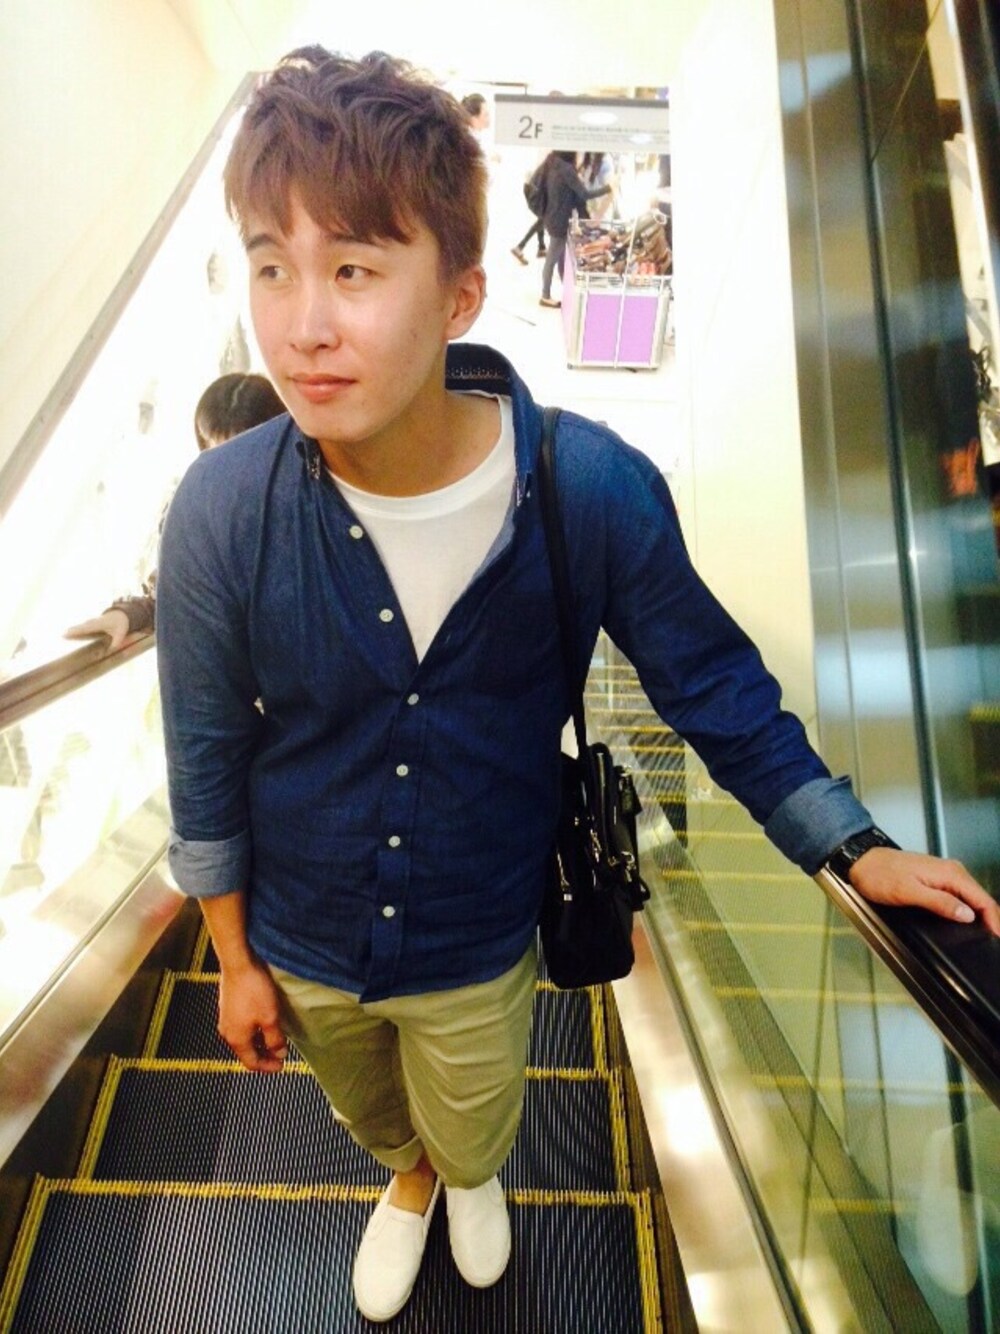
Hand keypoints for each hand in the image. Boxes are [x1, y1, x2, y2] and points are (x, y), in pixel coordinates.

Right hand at [65, 609, 129, 650]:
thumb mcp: (121, 633)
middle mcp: (94, 623)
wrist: (121, 614)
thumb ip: (117, 641)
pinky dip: (76, 630)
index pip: (88, 628)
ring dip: (73, 631)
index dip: (79, 630)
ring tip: (64, 635)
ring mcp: (92, 623)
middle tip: (63, 635)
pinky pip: (82, 628)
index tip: (71, 632)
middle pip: (82, 627)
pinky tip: (69, 633)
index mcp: (100, 624)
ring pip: (81, 627)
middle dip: (73, 631)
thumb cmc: (121, 624)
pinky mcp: (91, 624)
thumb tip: (112, 650)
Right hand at [218, 961, 288, 1070]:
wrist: (238, 964)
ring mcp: (226, 1019)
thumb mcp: (270, 1018)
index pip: (251, 1063)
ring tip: (274, 1039)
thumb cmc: (253, 990)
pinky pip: (240, 1027)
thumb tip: (279, 1053)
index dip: (267, 1067)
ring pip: (243, 1039)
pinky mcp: (228, 1007)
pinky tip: (263, 1023)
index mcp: (237, 1039)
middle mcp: (228, 1032)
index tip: (280, 1065)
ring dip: (259, 1042)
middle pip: (246, 1052)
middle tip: (279, 1054)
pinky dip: (253, 1031)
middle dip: (264, 1055)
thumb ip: (275, 1039)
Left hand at [849, 848, 999, 935]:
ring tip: (988, 933)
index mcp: (950, 873)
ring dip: (982, 915)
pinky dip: (969, 909)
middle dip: (992, 919)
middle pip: (981, 899)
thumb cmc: (881, 875)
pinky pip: (961, 895)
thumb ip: (940, 902)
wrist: (863, 862)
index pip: (983, 899)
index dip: (995, 920)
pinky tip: (969, 921)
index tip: (998, 937)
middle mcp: (952, 872)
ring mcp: (946, 875)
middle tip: (994, 940)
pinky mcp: (938, 880)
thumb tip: (968, 914)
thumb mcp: (909, 892)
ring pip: (972, 898)